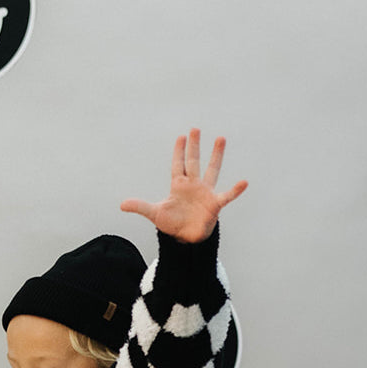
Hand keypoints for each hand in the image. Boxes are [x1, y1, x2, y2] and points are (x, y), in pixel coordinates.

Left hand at [120, 130, 246, 242]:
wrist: (187, 238)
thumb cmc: (172, 224)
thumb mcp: (155, 214)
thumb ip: (140, 206)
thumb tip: (121, 204)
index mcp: (179, 186)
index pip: (178, 164)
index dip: (179, 151)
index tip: (181, 137)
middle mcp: (193, 185)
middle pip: (194, 162)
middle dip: (194, 146)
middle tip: (195, 129)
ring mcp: (205, 193)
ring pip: (212, 170)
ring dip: (216, 155)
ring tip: (220, 139)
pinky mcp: (214, 204)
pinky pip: (226, 195)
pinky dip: (235, 190)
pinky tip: (244, 182)